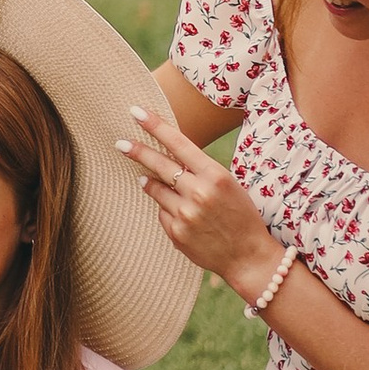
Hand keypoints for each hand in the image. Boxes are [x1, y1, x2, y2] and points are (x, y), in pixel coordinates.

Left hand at [119, 106, 278, 293]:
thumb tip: (166, 160)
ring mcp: (185, 214)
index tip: (136, 112)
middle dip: (137, 151)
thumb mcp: (228, 185)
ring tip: (147, 179)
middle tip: (120, 143)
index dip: (155, 126)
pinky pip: (161, 212)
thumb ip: (200, 171)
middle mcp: (198, 193)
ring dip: (150, 182)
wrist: (248, 257)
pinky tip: (181, 215)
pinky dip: (166, 209)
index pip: (179, 143)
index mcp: (216, 175)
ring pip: (155, 189)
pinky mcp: (176, 233)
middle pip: (159, 164)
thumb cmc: (241, 216)